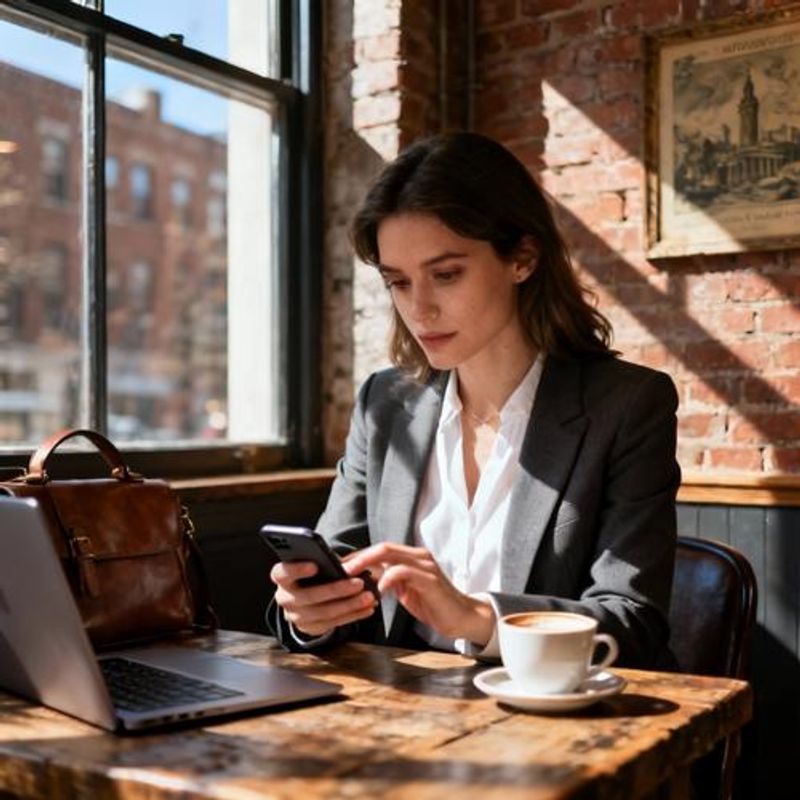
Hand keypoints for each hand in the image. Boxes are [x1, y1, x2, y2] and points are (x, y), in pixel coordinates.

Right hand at [270, 561, 377, 637]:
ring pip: (324, 613)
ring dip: (349, 605)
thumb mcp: (314, 563)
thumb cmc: (312, 574)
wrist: (305, 598)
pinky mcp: (309, 628)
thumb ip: (325, 562)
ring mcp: (295, 616)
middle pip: (308, 596)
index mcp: (282, 577)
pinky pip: (333, 624)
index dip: (297, 570)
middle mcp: (284, 598)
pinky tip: (367, 608)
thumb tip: (350, 565)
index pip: (282, 573)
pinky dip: (353, 615)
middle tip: (359, 583)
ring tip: (369, 597)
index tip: (315, 566)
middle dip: (336, 590)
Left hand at [342, 543, 494, 644]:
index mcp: (413, 557)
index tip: (341, 566)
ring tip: (353, 578)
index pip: (382, 549)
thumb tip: (365, 575)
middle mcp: (419, 556)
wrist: (462, 617)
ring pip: (391, 554)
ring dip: (368, 565)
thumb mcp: (405, 591)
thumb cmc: (433, 604)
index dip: (360, 556)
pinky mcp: (430, 579)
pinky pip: (403, 572)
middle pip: (383, 547)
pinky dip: (387, 578)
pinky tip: (379, 590)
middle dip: (359, 557)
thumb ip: (390, 580)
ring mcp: (426, 565)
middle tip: (341, 569)